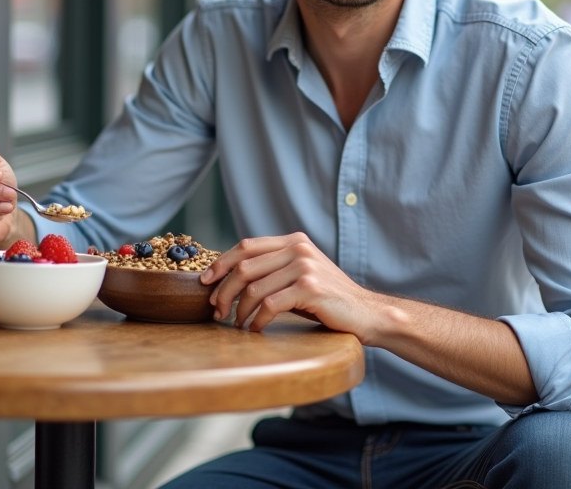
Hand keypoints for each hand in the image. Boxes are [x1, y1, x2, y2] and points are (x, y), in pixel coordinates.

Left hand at [201, 233, 380, 336]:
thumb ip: (274, 269)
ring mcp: (304, 267)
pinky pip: (269, 306)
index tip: (205, 281)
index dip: (221, 263)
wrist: (365, 313)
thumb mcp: (301, 274)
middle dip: (224, 291)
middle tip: (216, 310)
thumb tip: (231, 277)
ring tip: (238, 323)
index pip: (246, 246)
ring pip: (253, 289)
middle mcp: (298, 249)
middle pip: (244, 267)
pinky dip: (257, 320)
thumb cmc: (327, 299)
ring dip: (239, 311)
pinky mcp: (309, 289)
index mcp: (293, 241)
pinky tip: (257, 328)